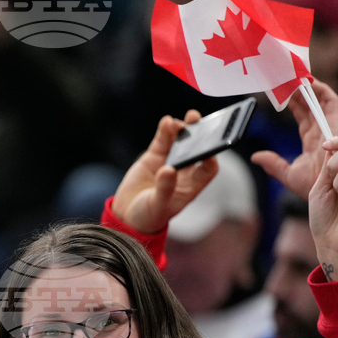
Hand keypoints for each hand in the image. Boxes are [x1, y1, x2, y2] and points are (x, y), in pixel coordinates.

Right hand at [111, 110, 219, 233]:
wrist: (127, 214)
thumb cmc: (148, 216)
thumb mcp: (157, 206)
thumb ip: (164, 189)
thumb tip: (168, 169)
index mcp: (191, 187)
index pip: (208, 169)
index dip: (210, 157)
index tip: (207, 147)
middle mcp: (183, 172)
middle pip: (196, 149)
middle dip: (198, 134)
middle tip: (196, 121)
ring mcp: (169, 161)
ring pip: (180, 140)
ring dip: (181, 129)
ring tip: (178, 123)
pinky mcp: (154, 156)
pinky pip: (163, 140)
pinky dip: (165, 130)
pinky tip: (166, 122)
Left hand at [250, 79, 337, 198]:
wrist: (330, 194)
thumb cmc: (314, 187)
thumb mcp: (287, 174)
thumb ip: (273, 163)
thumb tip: (256, 157)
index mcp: (311, 140)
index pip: (301, 115)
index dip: (292, 102)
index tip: (280, 91)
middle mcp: (321, 131)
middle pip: (310, 105)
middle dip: (300, 90)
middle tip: (286, 77)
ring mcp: (329, 128)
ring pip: (321, 101)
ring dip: (311, 87)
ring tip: (297, 75)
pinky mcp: (337, 126)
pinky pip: (333, 103)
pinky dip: (324, 91)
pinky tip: (312, 83)